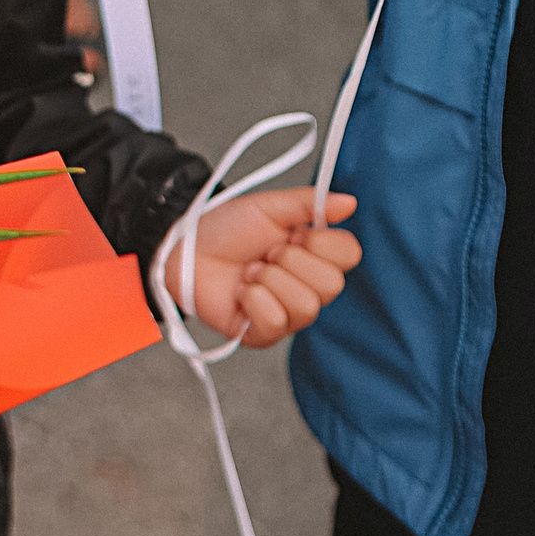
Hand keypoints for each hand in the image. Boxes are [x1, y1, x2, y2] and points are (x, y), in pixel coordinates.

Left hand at [178, 188, 359, 348]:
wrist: (185, 249)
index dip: (319, 241)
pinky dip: (253, 299)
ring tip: (250, 272)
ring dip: (268, 280)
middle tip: (265, 254)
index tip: (292, 234)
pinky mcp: (265, 333)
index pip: (349, 254)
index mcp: (316, 255)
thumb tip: (349, 202)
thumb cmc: (224, 230)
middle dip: (289, 260)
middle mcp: (309, 287)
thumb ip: (307, 203)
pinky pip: (276, 321)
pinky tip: (242, 291)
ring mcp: (290, 314)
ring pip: (305, 305)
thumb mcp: (266, 207)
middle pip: (331, 283)